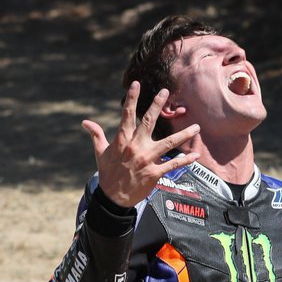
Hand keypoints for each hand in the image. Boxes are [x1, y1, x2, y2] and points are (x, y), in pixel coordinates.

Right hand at [80, 81, 201, 207]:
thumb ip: (96, 135)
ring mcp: (146, 160)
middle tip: (165, 91)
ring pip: (168, 143)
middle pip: (148, 122)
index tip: (136, 84)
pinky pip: (173, 165)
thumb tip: (85, 122)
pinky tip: (195, 155)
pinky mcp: (154, 173)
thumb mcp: (100, 153)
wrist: (113, 198)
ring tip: (197, 127)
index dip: (131, 98)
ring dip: (184, 135)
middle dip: (157, 105)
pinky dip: (185, 160)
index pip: (127, 115)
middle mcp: (135, 147)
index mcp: (122, 140)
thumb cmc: (107, 174)